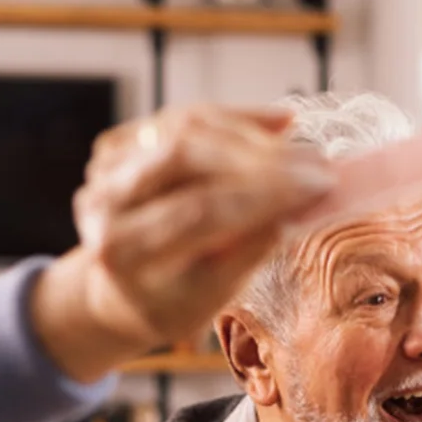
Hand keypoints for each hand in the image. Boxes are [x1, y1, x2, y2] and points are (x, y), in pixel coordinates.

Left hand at [29, 105, 337, 382]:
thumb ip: (244, 253)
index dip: (263, 194)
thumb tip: (294, 212)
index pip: (199, 210)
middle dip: (262, 158)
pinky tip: (280, 124)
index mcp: (121, 250)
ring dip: (253, 134)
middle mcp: (104, 199)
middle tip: (318, 165)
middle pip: (188, 155)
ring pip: (186, 127)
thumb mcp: (210, 297)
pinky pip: (184, 119)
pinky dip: (235, 121)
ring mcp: (106, 165)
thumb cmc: (170, 302)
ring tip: (304, 151)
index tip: (317, 188)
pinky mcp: (121, 142)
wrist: (118, 291)